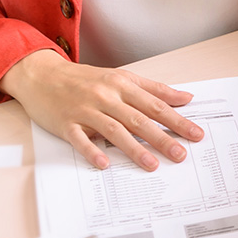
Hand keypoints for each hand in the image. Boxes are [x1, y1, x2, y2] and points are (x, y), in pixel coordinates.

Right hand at [0, 49, 203, 170]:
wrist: (41, 73)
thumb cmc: (85, 78)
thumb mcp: (121, 77)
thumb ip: (155, 89)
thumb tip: (186, 98)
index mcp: (122, 85)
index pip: (156, 106)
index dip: (178, 120)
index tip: (196, 134)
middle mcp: (106, 97)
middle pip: (139, 120)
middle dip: (162, 137)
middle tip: (181, 154)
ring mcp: (85, 110)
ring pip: (114, 130)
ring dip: (134, 148)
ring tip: (152, 164)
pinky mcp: (66, 123)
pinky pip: (80, 139)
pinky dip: (92, 151)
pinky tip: (105, 163)